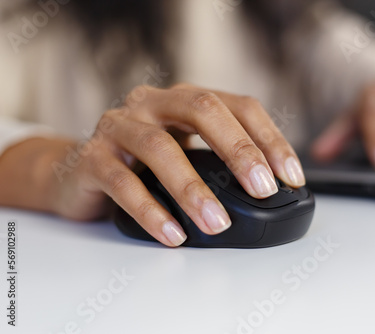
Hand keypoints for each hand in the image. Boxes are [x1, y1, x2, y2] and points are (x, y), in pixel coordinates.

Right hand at [49, 83, 304, 246]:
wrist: (77, 173)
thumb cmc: (142, 164)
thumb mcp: (186, 153)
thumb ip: (218, 162)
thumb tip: (268, 189)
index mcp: (184, 99)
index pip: (238, 106)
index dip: (269, 138)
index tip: (291, 176)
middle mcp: (152, 104)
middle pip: (202, 110)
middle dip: (238, 150)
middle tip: (262, 190)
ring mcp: (118, 127)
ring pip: (160, 148)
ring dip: (193, 188)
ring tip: (217, 223)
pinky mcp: (91, 158)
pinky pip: (122, 183)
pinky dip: (151, 211)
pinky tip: (173, 234)